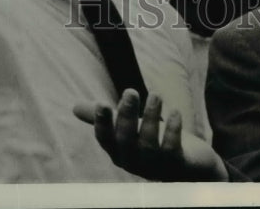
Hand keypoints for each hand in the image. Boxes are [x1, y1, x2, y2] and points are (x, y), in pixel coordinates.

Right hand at [73, 89, 227, 181]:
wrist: (185, 166)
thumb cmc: (150, 144)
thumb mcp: (126, 129)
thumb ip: (104, 118)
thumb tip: (74, 107)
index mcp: (118, 150)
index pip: (105, 139)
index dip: (102, 123)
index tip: (101, 103)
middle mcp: (133, 160)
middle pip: (126, 140)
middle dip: (127, 115)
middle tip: (131, 91)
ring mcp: (154, 165)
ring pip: (149, 144)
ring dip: (151, 118)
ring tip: (155, 95)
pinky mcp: (176, 165)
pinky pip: (172, 150)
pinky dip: (174, 131)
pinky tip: (176, 112)